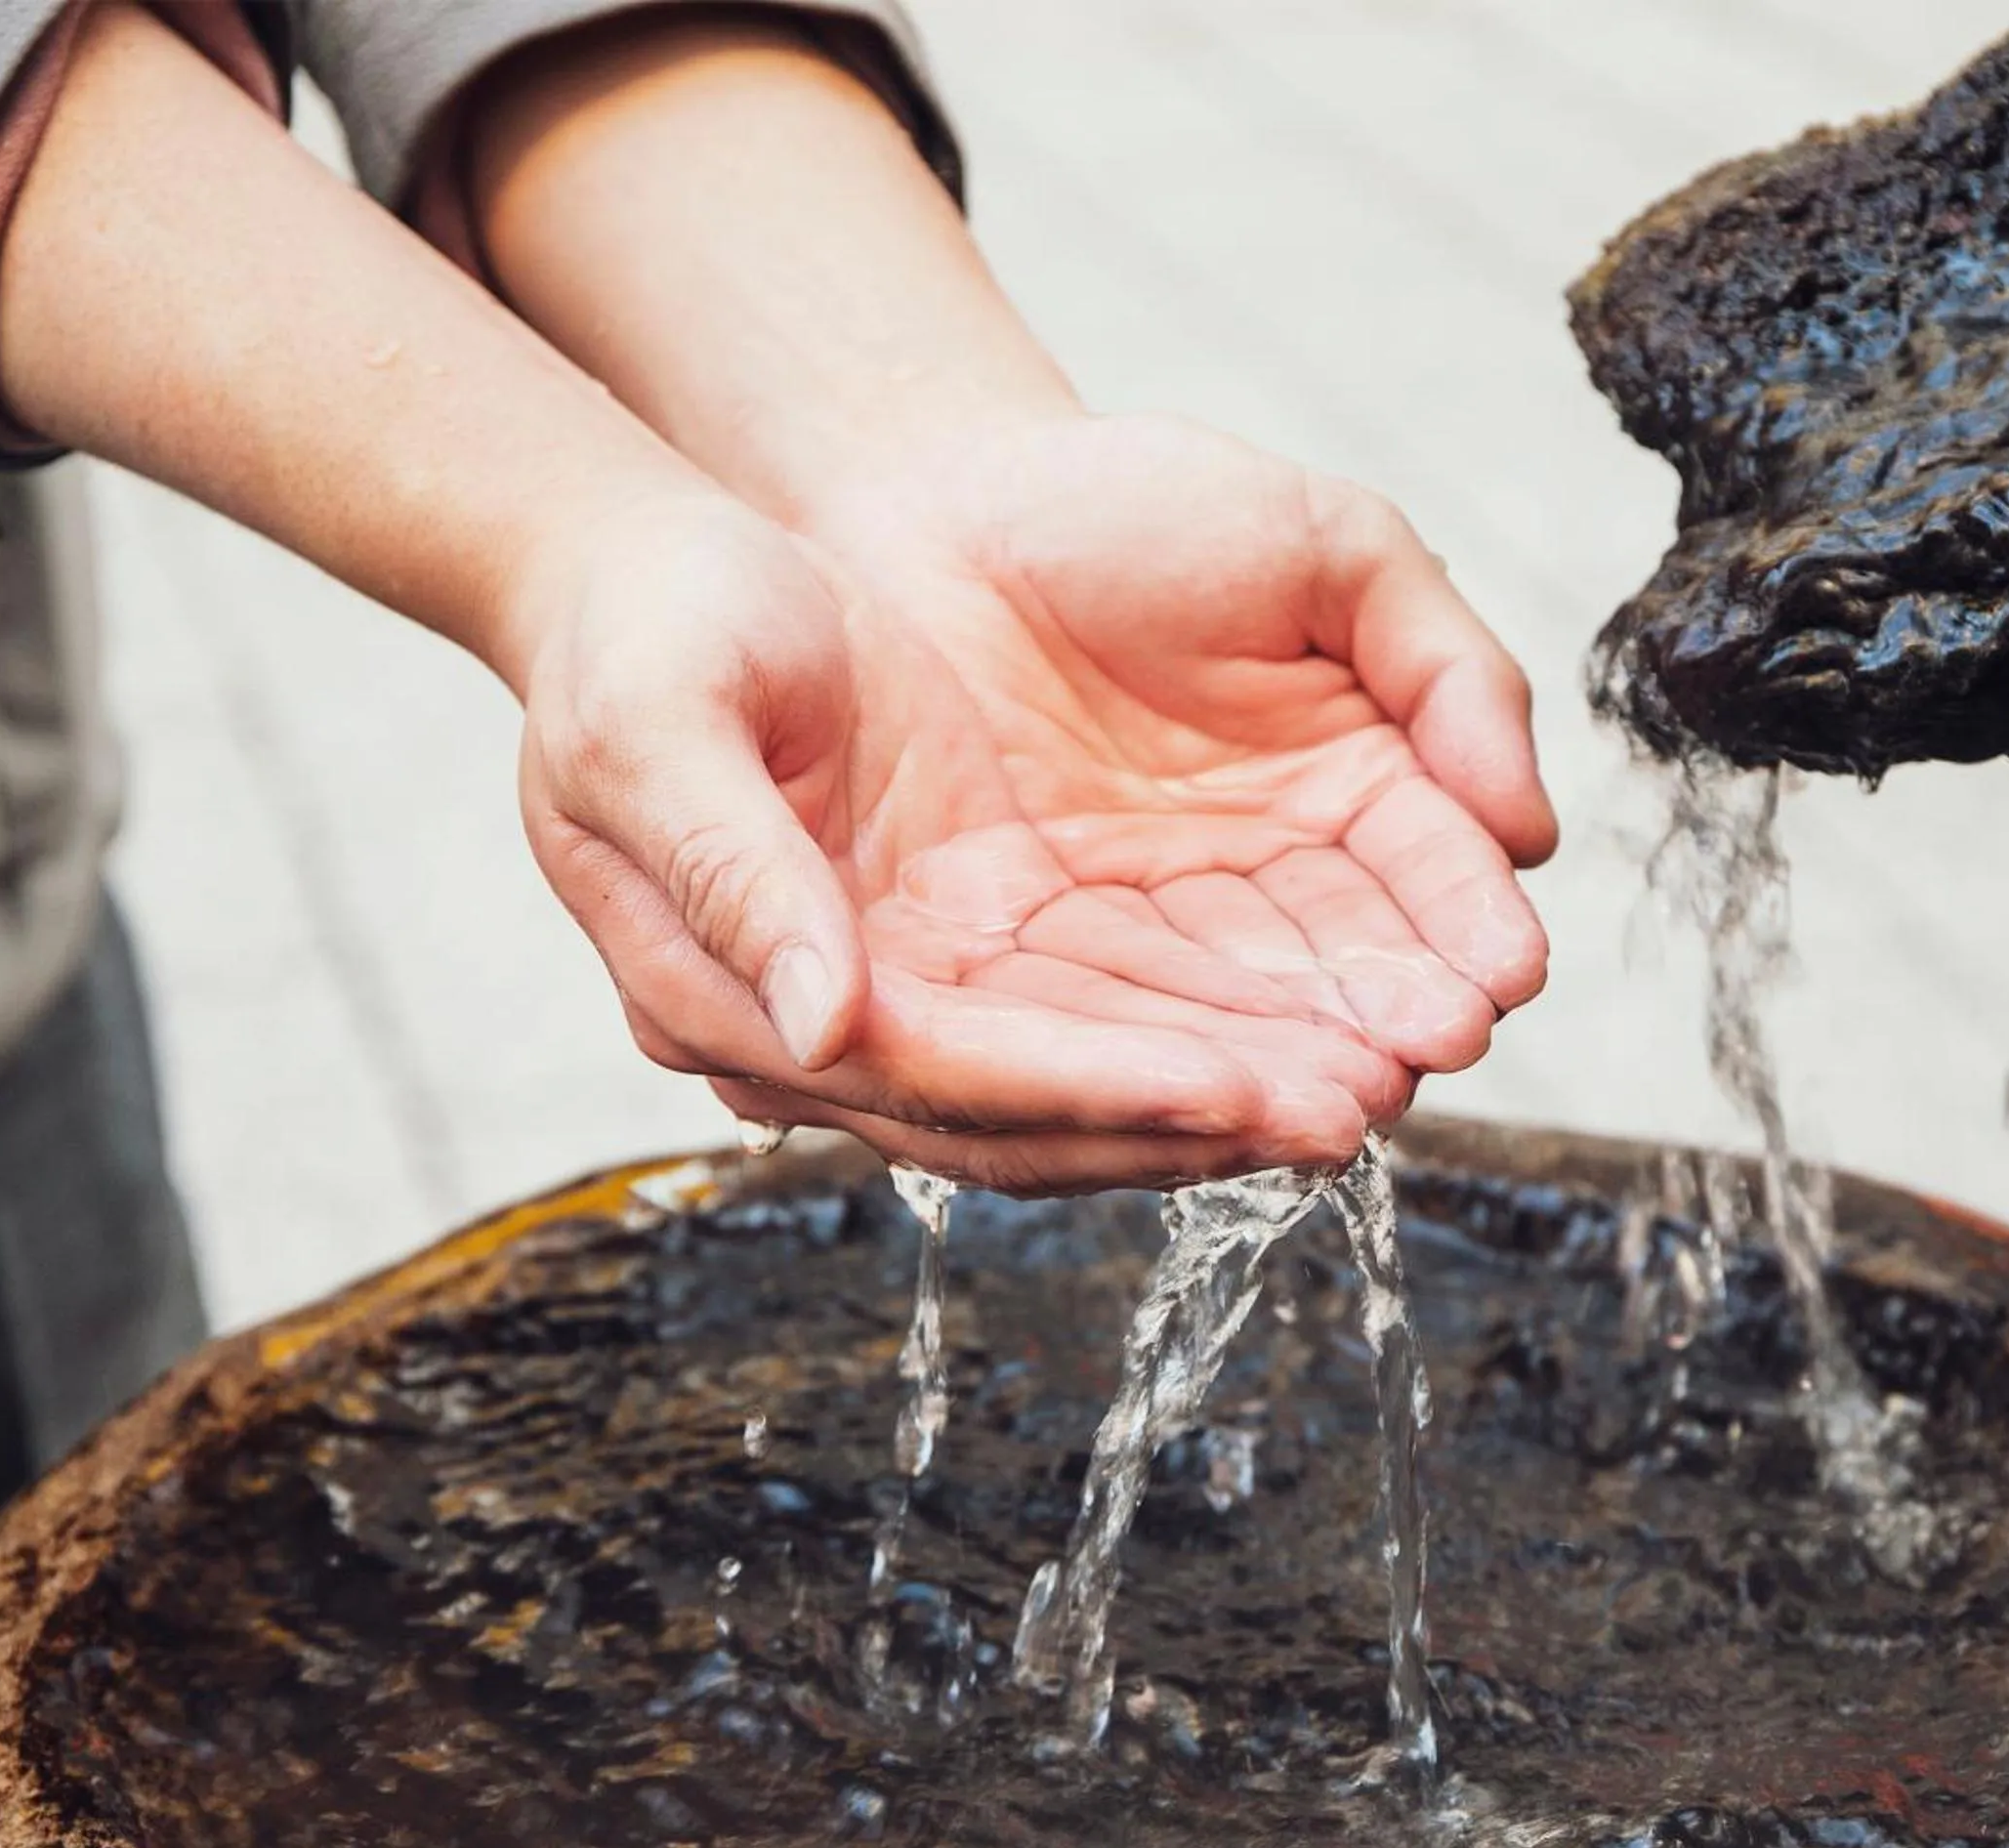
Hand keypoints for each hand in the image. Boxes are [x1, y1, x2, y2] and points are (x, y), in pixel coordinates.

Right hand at [512, 486, 1435, 1192]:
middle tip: (1348, 1113)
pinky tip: (1309, 1018)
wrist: (656, 568)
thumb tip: (821, 1027)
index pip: (944, 1078)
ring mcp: (901, 991)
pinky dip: (1205, 1018)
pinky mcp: (962, 946)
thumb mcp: (654, 721)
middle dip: (1192, 1119)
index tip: (1234, 1090)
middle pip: (1035, 1115)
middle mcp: (828, 1027)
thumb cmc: (640, 623)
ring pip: (1083, 1074)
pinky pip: (1100, 1007)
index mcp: (729, 993)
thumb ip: (729, 872)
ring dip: (1222, 1087)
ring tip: (1368, 1081)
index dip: (1094, 1090)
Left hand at [745, 414, 1555, 1148]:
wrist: (931, 499)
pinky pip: (1102, 1019)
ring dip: (1289, 1061)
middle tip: (1426, 1052)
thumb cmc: (1130, 505)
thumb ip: (1447, 668)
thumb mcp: (1326, 547)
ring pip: (1235, 1013)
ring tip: (1334, 1097)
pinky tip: (1213, 1089)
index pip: (1427, 874)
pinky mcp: (1030, 962)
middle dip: (1386, 1017)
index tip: (1499, 975)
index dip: (1463, 926)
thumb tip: (1531, 830)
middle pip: (1341, 968)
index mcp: (1354, 786)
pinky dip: (1157, 1059)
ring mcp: (1150, 928)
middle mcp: (1265, 880)